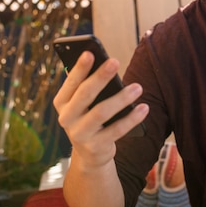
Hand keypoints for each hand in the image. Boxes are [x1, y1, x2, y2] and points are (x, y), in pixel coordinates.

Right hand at [53, 51, 148, 168]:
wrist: (90, 154)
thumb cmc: (89, 117)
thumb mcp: (83, 103)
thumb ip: (88, 85)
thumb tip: (104, 62)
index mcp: (61, 102)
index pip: (71, 83)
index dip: (79, 68)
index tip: (90, 53)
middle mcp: (66, 118)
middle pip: (85, 94)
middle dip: (100, 77)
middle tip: (115, 61)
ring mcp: (80, 134)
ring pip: (101, 112)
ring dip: (121, 98)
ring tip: (138, 87)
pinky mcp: (95, 147)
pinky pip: (117, 131)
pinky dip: (131, 118)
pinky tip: (144, 108)